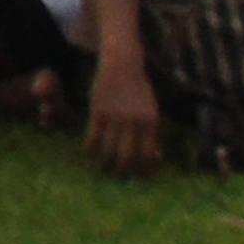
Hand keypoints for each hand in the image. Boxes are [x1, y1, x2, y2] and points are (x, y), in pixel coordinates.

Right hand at [85, 55, 168, 176]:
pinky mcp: (97, 112)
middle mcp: (134, 122)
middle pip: (127, 157)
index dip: (143, 171)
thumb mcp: (152, 111)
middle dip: (123, 173)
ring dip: (105, 165)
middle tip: (120, 178)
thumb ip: (154, 133)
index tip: (139, 179)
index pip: (148, 155)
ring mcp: (114, 118)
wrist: (122, 64)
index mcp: (151, 122)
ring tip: (103, 171)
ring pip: (108, 151)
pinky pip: (92, 138)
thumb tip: (155, 158)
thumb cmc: (140, 88)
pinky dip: (89, 150)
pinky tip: (88, 156)